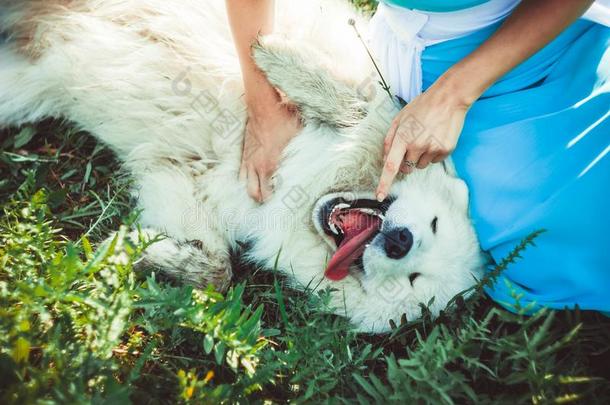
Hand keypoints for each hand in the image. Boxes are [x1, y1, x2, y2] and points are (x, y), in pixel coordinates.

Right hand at [240, 99, 300, 202]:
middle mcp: (259, 167)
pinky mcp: (244, 155)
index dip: (281, 201)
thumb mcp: (302, 136)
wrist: (263, 105)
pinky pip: (241, 176)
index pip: (274, 193)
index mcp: (274, 165)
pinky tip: (254, 185)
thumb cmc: (285, 118)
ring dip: (255, 194)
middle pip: (258, 196)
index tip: (290, 204)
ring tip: (264, 197)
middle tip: (276, 204)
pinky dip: (246, 183)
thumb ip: (307, 152)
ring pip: (248, 188)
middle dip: (266, 202)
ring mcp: (249, 162)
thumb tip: (321, 161)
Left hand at [376, 77, 470, 200]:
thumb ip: (389, 139)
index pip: (390, 166)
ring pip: (420, 165)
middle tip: (412, 144)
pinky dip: (433, 153)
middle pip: (406, 168)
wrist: (449, 99)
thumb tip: (385, 159)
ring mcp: (432, 149)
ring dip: (420, 157)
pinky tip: (436, 137)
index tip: (379, 195)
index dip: (384, 183)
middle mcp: (417, 146)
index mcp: (403, 137)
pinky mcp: (445, 150)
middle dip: (405, 161)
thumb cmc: (422, 107)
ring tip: (426, 137)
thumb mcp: (399, 118)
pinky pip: (434, 161)